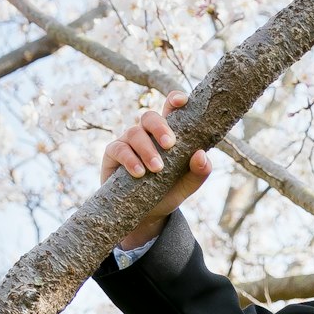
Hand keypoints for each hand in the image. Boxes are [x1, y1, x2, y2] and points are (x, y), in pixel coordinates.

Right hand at [100, 90, 213, 248]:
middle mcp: (147, 133)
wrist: (147, 214)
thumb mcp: (189, 185)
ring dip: (147, 150)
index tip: (181, 101)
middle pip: (149, 116)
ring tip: (157, 169)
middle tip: (170, 145)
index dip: (174, 100)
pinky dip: (130, 159)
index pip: (170, 110)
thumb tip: (201, 154)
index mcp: (167, 134)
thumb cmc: (169, 192)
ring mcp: (128, 142)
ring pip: (134, 132)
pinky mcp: (113, 154)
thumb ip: (199, 171)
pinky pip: (118, 149)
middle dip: (160, 127)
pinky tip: (139, 173)